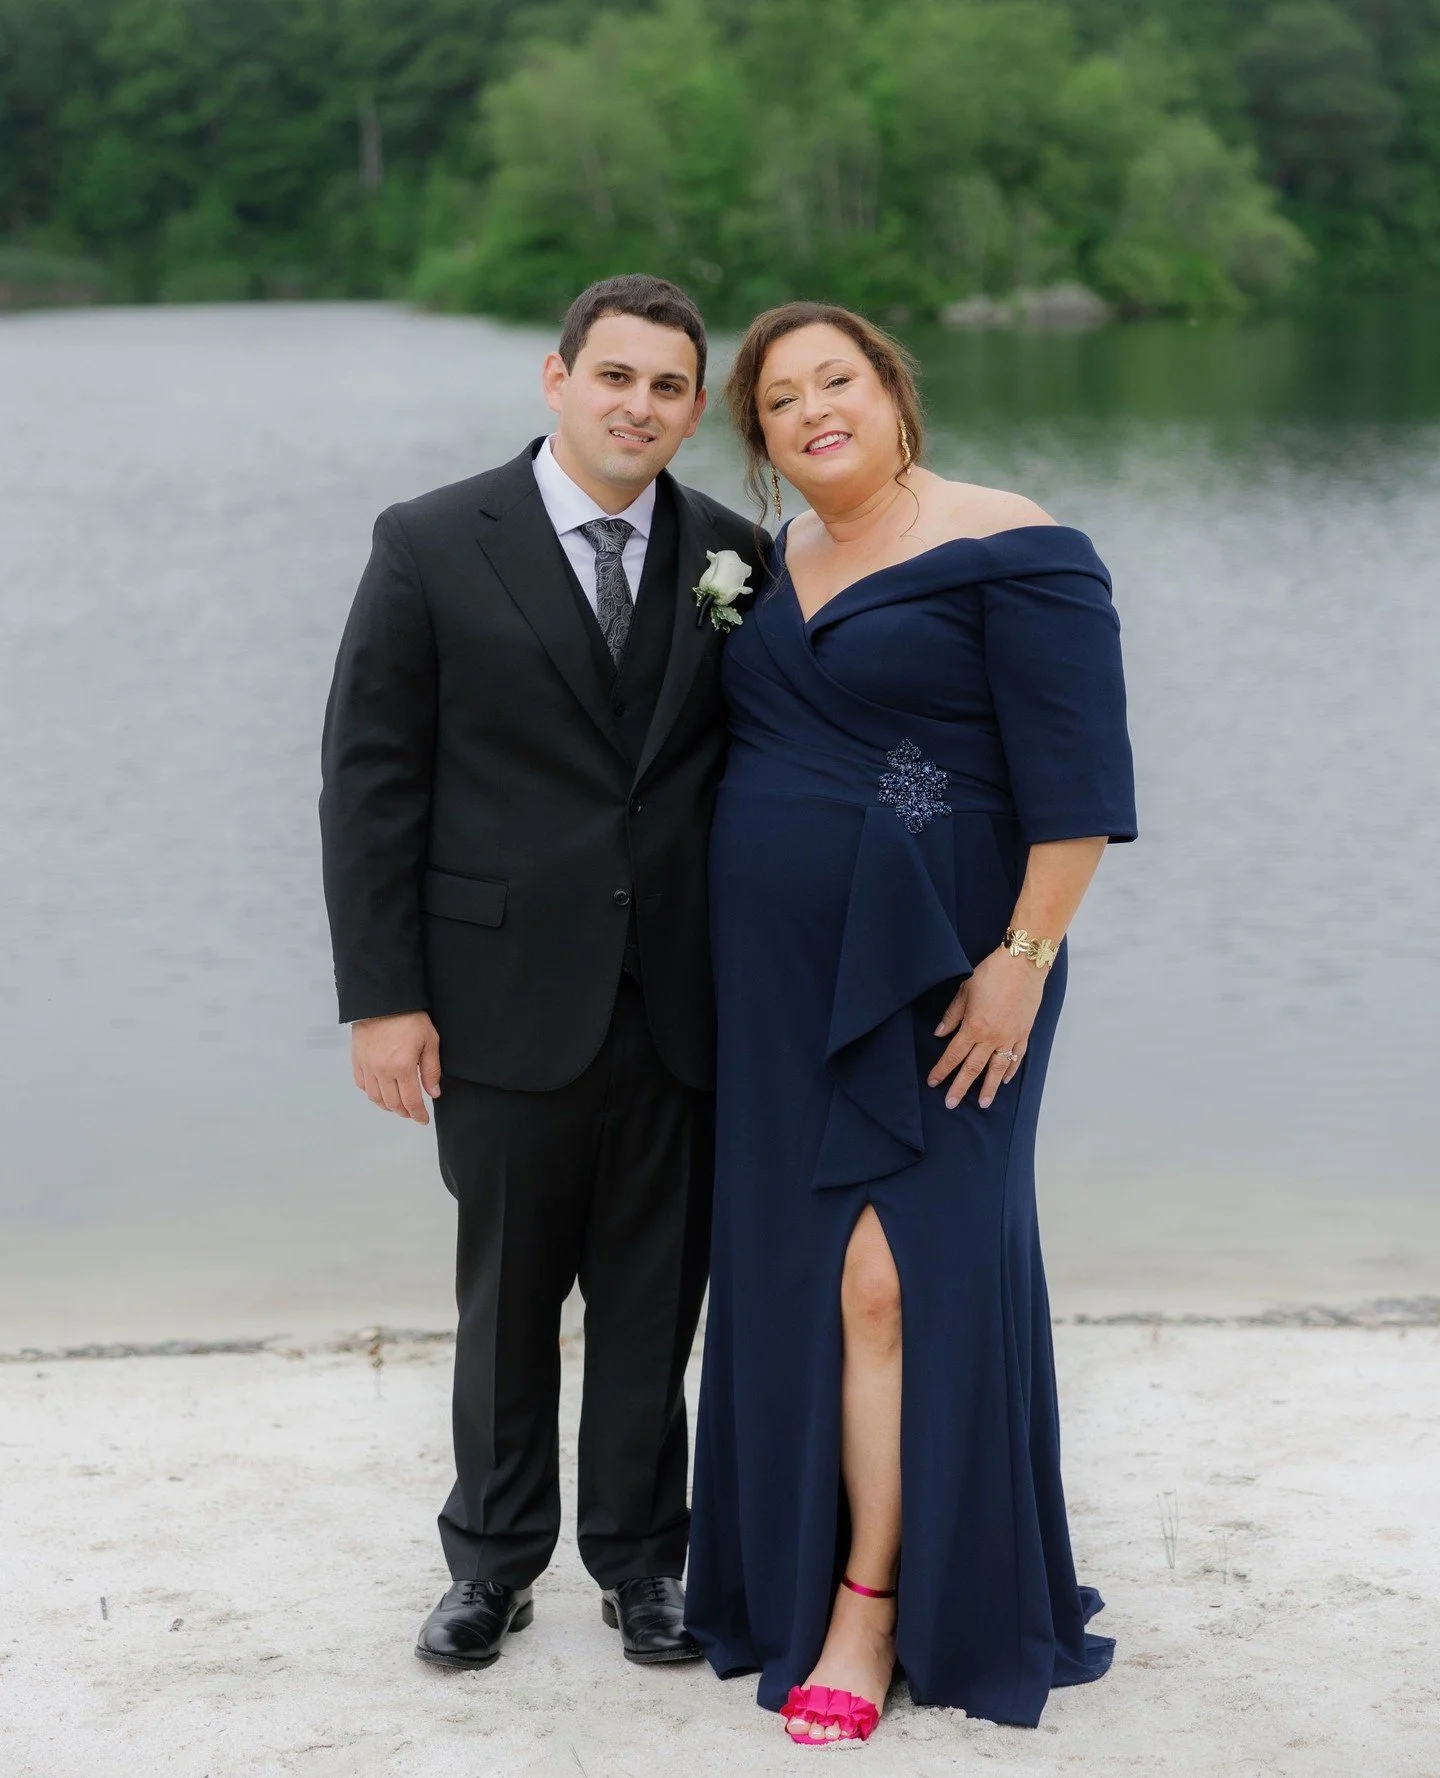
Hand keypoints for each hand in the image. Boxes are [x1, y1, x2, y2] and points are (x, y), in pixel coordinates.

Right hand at [351, 1011, 440, 1123]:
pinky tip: (380, 1091)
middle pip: (392, 1103)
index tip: (423, 1120)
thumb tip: (433, 1093)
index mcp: (402, 1067)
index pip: (411, 1101)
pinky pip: (362, 1084)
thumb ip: (431, 1070)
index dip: (418, 1114)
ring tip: (397, 1106)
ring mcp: (367, 1066)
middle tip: (412, 1113)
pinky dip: (371, 1092)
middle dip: (404, 1112)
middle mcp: (382, 1071)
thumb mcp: (430, 1041)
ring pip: (375, 1097)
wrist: (383, 999)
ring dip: (387, 1106)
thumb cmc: (410, 1017)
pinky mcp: (357, 1059)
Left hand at [927, 949, 1046, 1109]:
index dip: (942, 1070)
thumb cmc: (991, 974)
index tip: (933, 1082)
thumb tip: (940, 1033)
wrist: (1023, 964)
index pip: (954, 1055)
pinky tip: (1004, 1080)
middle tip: (951, 1104)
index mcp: (974, 1026)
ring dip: (988, 1088)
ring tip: (983, 1104)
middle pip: (973, 1068)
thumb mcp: (965, 991)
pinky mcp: (1024, 1033)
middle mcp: (992, 1037)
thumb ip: (952, 1015)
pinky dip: (1010, 1070)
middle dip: (961, 1087)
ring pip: (997, 1068)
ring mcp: (1010, 1037)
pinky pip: (1017, 1057)